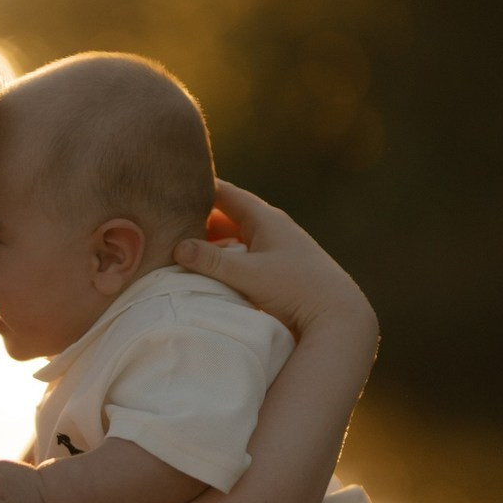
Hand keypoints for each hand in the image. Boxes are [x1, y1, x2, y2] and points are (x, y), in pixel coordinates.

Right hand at [175, 180, 377, 344]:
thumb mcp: (249, 274)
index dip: (199, 187)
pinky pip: (241, 259)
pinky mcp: (275, 272)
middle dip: (198, 219)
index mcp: (266, 219)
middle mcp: (270, 230)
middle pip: (226, 217)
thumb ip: (212, 261)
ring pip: (233, 240)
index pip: (225, 193)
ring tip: (178, 251)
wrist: (337, 317)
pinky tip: (206, 274)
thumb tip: (177, 246)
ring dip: (209, 245)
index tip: (171, 185)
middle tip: (165, 224)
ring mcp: (273, 251)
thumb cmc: (296, 289)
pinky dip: (222, 261)